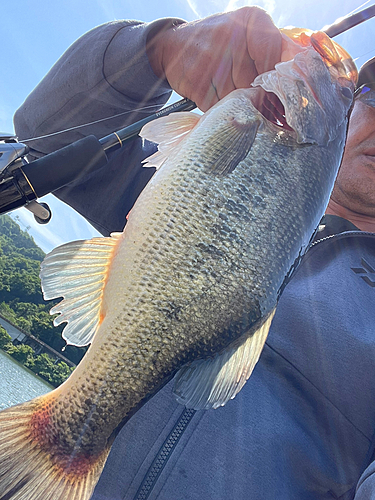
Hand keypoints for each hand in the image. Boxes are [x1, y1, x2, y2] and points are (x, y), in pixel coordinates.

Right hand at [147, 7, 282, 110]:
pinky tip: (213, 91)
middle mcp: (232, 35)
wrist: (174, 46)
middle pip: (257, 83)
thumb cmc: (221, 41)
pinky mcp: (198, 83)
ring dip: (235, 101)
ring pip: (239, 98)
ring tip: (226, 86)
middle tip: (244, 86)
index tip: (271, 85)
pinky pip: (219, 106)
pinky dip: (219, 106)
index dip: (274, 78)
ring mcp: (212, 60)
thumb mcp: (250, 33)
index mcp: (252, 19)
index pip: (275, 56)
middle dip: (254, 92)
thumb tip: (303, 70)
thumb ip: (277, 49)